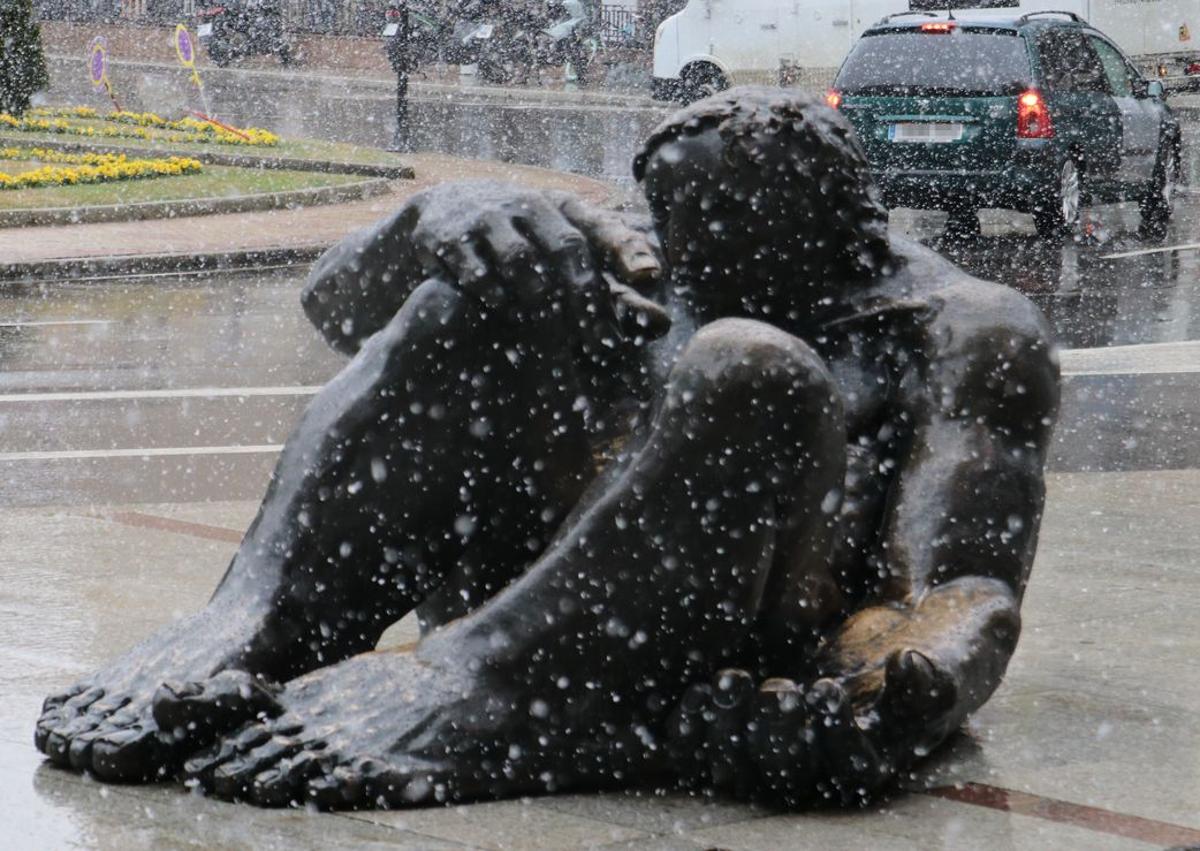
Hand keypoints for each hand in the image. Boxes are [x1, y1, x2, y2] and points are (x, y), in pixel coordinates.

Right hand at [406, 182, 666, 345]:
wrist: (443, 216)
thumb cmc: (521, 245)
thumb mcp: (561, 252)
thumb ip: (607, 285)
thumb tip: (662, 324)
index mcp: (565, 209)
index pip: (602, 228)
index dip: (627, 250)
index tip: (651, 277)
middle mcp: (530, 206)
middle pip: (567, 249)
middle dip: (587, 299)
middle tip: (604, 344)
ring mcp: (487, 217)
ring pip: (521, 258)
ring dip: (540, 298)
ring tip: (556, 336)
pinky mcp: (448, 236)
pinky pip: (474, 268)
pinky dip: (492, 293)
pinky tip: (504, 314)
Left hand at [667, 655, 956, 807]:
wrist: (890, 631)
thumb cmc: (923, 649)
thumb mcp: (946, 659)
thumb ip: (931, 674)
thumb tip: (907, 663)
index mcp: (875, 763)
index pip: (849, 770)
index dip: (833, 736)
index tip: (828, 687)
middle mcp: (821, 769)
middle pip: (788, 776)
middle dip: (776, 733)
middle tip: (779, 686)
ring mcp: (775, 753)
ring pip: (740, 770)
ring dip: (729, 731)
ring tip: (733, 682)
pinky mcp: (741, 731)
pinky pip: (705, 752)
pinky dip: (695, 728)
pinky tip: (701, 692)